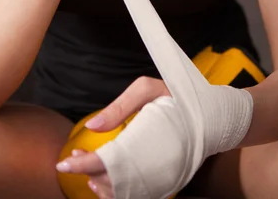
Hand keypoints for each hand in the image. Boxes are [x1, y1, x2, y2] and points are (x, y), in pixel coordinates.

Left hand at [56, 77, 170, 197]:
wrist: (212, 116)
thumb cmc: (179, 98)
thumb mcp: (149, 88)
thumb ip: (120, 105)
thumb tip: (92, 125)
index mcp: (147, 139)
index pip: (109, 159)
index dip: (85, 163)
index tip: (65, 161)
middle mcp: (153, 164)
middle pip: (113, 180)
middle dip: (89, 173)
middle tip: (74, 160)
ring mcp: (160, 176)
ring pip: (124, 193)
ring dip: (102, 185)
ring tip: (89, 171)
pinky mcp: (165, 181)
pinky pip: (138, 194)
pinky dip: (119, 192)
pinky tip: (109, 181)